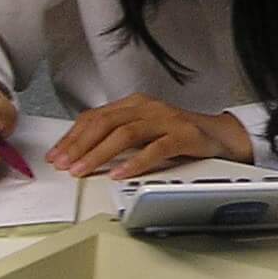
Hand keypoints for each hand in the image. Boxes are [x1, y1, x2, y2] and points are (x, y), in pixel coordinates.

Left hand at [45, 95, 252, 178]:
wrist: (220, 136)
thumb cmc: (179, 135)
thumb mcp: (144, 130)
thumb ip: (118, 135)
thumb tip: (82, 151)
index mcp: (134, 104)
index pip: (95, 117)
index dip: (72, 136)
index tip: (57, 155)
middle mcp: (147, 108)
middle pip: (105, 123)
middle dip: (80, 145)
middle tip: (64, 165)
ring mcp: (165, 120)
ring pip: (125, 134)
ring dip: (100, 154)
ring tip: (84, 170)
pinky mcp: (183, 136)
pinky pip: (155, 148)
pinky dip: (134, 162)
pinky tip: (119, 174)